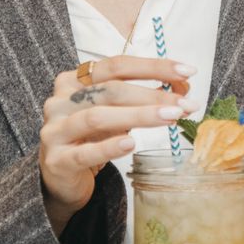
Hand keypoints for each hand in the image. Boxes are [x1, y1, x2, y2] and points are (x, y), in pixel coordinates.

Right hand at [38, 56, 194, 233]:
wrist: (60, 177)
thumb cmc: (90, 139)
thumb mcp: (113, 113)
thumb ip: (138, 100)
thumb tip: (181, 90)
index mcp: (74, 81)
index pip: (117, 66)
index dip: (154, 67)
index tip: (187, 71)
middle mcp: (60, 101)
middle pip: (111, 90)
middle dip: (153, 95)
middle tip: (185, 104)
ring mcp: (55, 130)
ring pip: (98, 117)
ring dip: (139, 116)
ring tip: (170, 118)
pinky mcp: (57, 161)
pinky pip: (85, 152)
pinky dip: (109, 147)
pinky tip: (132, 144)